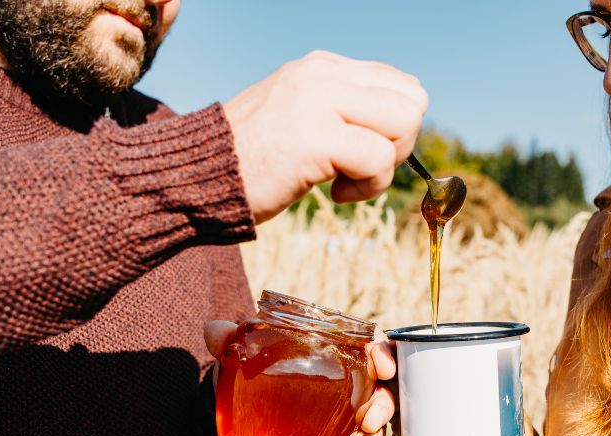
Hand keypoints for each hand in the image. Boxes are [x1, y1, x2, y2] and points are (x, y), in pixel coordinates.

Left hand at [203, 321, 398, 435]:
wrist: (245, 398)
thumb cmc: (255, 363)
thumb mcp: (243, 350)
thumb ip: (229, 338)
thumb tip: (214, 331)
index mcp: (339, 350)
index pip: (374, 347)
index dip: (386, 355)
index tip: (382, 368)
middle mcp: (351, 381)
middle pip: (384, 390)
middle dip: (383, 407)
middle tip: (367, 421)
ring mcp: (346, 412)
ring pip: (374, 425)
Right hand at [224, 50, 427, 223]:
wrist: (197, 178)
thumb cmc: (252, 160)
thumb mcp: (301, 116)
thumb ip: (345, 109)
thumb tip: (404, 121)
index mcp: (322, 67)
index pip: (401, 84)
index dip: (396, 128)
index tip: (365, 151)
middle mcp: (322, 74)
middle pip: (412, 102)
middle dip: (399, 146)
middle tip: (361, 169)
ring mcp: (317, 100)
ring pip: (403, 125)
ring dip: (384, 167)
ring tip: (345, 181)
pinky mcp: (314, 137)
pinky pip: (378, 160)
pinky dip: (367, 187)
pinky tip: (334, 194)